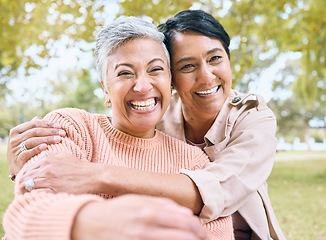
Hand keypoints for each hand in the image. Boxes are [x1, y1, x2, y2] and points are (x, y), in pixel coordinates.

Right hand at [7, 116, 65, 174]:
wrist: (16, 167)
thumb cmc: (23, 149)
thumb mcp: (25, 137)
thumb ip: (32, 128)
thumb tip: (42, 118)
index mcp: (16, 131)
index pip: (34, 124)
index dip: (48, 124)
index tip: (60, 126)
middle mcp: (14, 139)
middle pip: (35, 132)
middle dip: (51, 132)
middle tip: (62, 133)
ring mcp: (15, 149)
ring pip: (32, 141)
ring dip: (47, 139)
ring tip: (59, 139)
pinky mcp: (18, 159)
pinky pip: (27, 153)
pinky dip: (37, 149)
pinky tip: (46, 147)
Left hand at [19, 152, 99, 193]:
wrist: (92, 176)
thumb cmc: (79, 167)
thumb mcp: (64, 155)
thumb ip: (50, 155)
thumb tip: (41, 156)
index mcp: (47, 160)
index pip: (27, 169)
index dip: (25, 177)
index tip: (26, 182)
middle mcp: (46, 169)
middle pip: (25, 178)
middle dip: (23, 185)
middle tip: (24, 191)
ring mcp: (50, 180)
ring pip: (29, 187)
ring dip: (26, 192)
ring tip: (28, 196)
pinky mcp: (54, 190)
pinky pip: (38, 194)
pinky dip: (35, 197)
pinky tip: (37, 199)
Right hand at [72, 195, 208, 239]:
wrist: (87, 224)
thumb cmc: (115, 211)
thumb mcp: (137, 200)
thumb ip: (161, 204)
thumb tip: (185, 211)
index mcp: (149, 211)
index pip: (185, 222)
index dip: (199, 229)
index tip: (203, 233)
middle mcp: (147, 228)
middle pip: (183, 237)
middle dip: (198, 239)